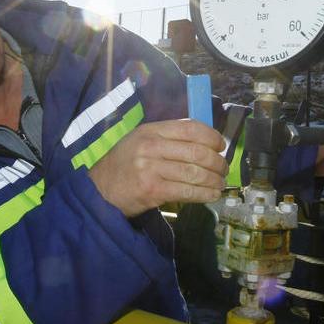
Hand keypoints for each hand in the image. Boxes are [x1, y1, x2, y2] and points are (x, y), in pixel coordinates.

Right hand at [88, 119, 228, 216]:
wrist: (100, 189)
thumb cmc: (124, 164)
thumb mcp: (140, 141)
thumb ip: (167, 137)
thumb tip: (204, 142)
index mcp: (150, 130)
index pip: (189, 128)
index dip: (211, 136)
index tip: (220, 145)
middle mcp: (151, 146)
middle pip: (197, 152)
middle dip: (217, 162)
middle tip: (223, 169)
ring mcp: (151, 168)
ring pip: (195, 173)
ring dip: (214, 180)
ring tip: (220, 184)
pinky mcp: (152, 190)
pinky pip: (187, 191)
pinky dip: (204, 194)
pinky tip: (211, 195)